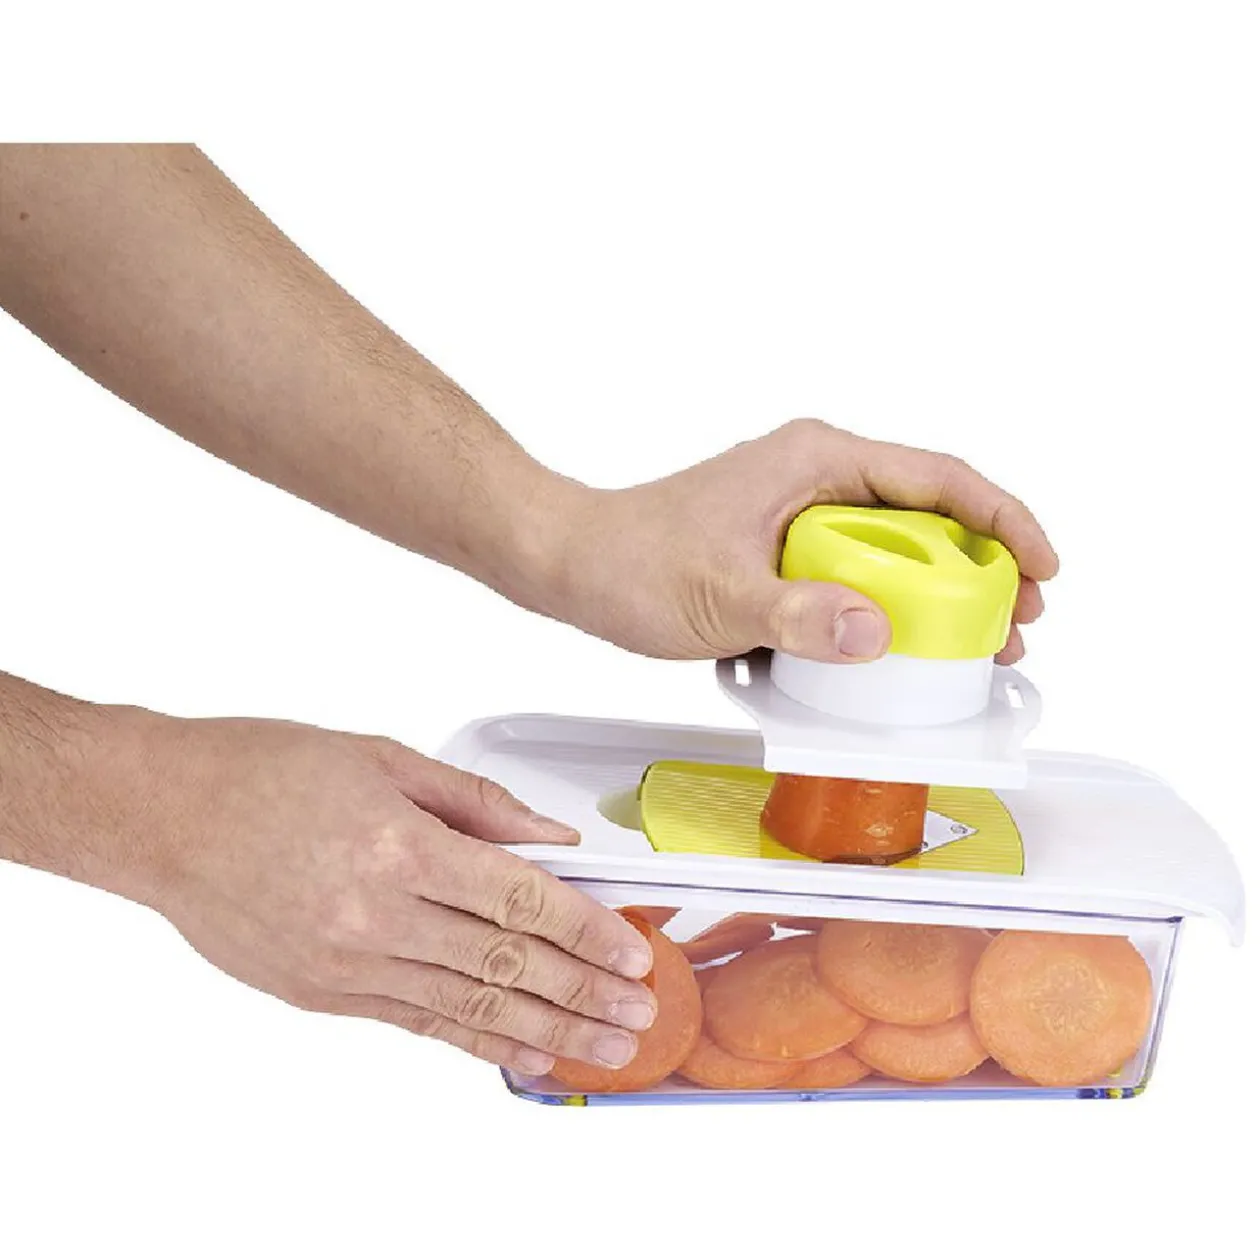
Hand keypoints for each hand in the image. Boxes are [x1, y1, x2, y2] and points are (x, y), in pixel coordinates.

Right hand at [113, 710, 656, 1076]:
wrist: (161, 814)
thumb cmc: (265, 771)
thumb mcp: (383, 759)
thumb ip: (477, 804)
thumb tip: (550, 839)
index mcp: (400, 848)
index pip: (520, 899)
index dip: (586, 930)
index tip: (633, 952)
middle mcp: (378, 916)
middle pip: (506, 962)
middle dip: (584, 991)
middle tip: (640, 1013)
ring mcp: (347, 964)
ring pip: (471, 1005)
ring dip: (546, 1030)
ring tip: (604, 1051)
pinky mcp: (323, 993)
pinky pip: (417, 1023)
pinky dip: (476, 1043)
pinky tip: (522, 1056)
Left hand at [554, 420, 1056, 663]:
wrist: (570, 563)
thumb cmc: (630, 563)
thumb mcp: (718, 596)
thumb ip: (796, 615)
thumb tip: (878, 630)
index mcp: (815, 460)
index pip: (937, 477)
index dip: (1003, 518)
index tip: (1044, 568)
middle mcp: (816, 475)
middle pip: (929, 512)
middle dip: (983, 566)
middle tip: (1016, 628)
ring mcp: (801, 511)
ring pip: (895, 546)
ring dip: (938, 593)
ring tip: (973, 650)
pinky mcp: (784, 548)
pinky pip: (856, 571)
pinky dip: (886, 607)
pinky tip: (896, 654)